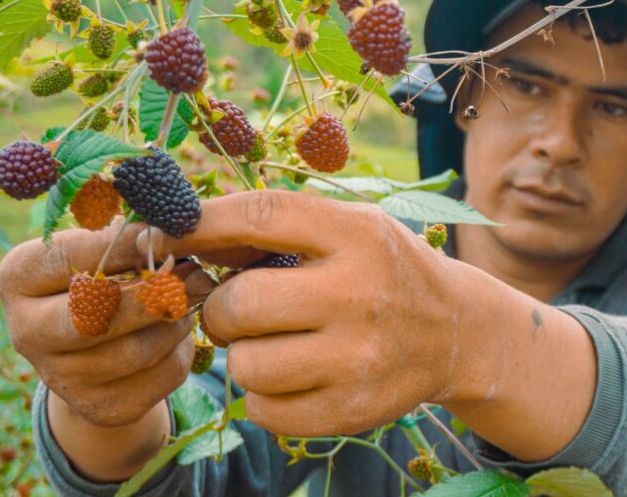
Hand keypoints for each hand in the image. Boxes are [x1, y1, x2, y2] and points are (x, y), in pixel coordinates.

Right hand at [0, 219, 210, 427]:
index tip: (162, 235)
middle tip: (192, 275)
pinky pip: (162, 375)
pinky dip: (183, 350)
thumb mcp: (102, 250)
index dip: (124, 245)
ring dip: (176, 322)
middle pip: (97, 315)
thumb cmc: (103, 280)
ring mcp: (61, 378)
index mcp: (19, 279)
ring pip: (138, 350)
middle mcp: (26, 331)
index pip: (70, 257)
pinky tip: (180, 331)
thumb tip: (169, 232)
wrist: (93, 353)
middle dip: (154, 295)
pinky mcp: (101, 408)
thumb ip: (126, 236)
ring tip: (190, 299)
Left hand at [145, 190, 497, 437]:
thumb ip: (281, 228)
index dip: (202, 224)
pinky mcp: (352, 410)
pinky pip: (263, 409)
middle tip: (239, 310)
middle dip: (222, 308)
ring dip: (243, 354)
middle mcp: (362, 294)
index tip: (168, 232)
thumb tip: (186, 235)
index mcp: (360, 236)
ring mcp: (359, 358)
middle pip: (240, 304)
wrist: (458, 333)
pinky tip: (292, 375)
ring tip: (273, 344)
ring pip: (245, 364)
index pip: (261, 217)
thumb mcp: (353, 229)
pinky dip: (264, 394)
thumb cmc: (387, 271)